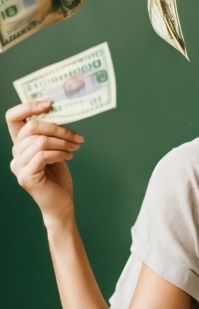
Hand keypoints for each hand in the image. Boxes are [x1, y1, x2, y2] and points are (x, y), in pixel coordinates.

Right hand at [6, 102, 83, 225]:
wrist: (61, 204)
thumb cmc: (58, 177)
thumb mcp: (55, 149)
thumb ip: (51, 134)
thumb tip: (60, 111)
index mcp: (20, 144)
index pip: (12, 118)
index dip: (28, 106)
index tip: (49, 104)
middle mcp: (15, 154)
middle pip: (32, 127)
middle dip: (58, 129)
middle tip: (76, 137)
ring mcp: (18, 166)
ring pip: (40, 141)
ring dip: (62, 143)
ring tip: (74, 149)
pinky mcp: (26, 177)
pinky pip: (43, 155)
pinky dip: (59, 154)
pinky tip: (68, 158)